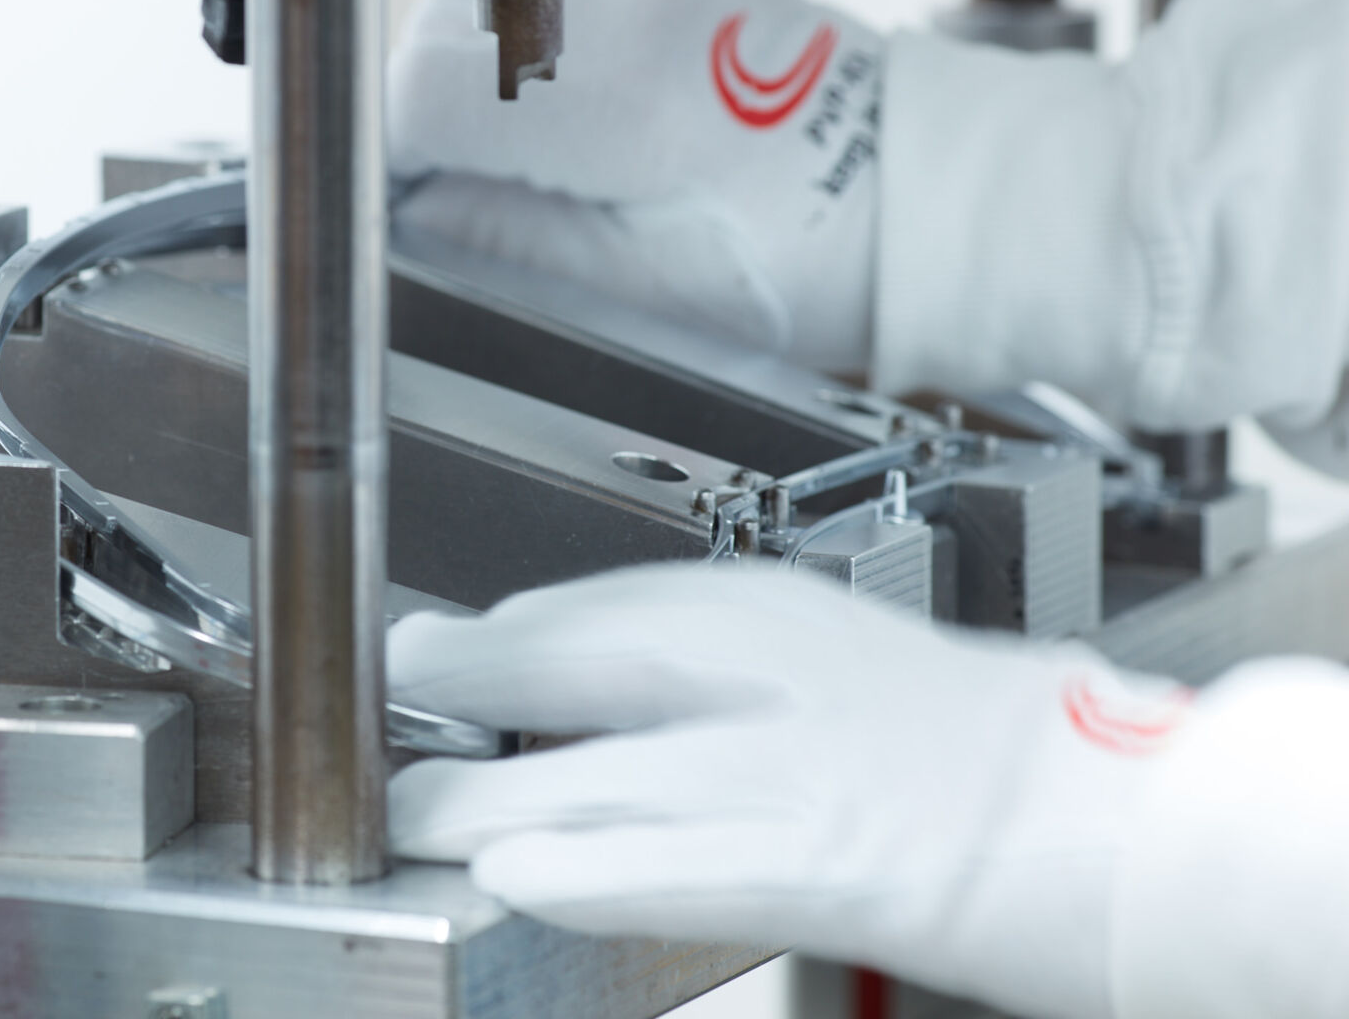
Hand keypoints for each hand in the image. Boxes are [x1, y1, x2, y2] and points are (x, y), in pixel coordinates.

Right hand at [388, 0, 881, 373]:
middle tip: (441, 183)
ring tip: (496, 150)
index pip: (434, 92)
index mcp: (629, 102)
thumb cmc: (812, 259)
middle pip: (448, 25)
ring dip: (466, 68)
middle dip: (420, 105)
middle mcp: (639, 14)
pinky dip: (525, 48)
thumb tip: (415, 216)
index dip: (393, 155)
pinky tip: (556, 113)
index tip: (399, 205)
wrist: (928, 198)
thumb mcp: (656, 292)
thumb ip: (519, 245)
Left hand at [388, 565, 1192, 1018]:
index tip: (419, 658)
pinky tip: (517, 873)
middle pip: (586, 661)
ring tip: (414, 822)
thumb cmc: (944, 733)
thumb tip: (517, 666)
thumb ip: (670, 659)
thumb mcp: (803, 649)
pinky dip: (587, 865)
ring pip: (607, 770)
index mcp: (768, 610)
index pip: (597, 602)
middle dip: (468, 693)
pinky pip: (677, 865)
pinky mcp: (822, 864)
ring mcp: (796, 767)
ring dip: (491, 799)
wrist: (1092, 807)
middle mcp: (776, 671)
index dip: (488, 639)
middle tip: (383, 723)